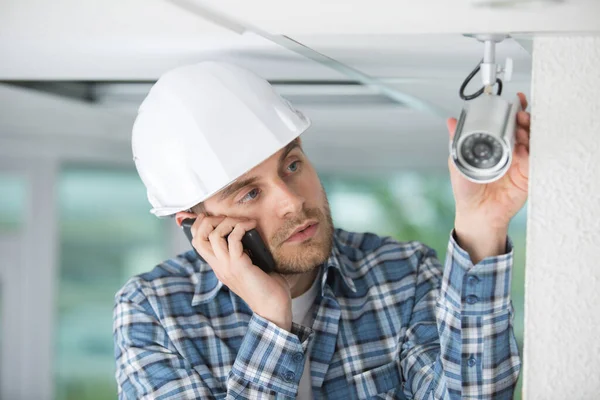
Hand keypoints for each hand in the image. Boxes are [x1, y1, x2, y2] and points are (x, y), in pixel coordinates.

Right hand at [190, 214, 292, 330]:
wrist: (273, 308)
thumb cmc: (267, 287)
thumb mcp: (250, 266)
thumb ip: (244, 253)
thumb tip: (251, 233)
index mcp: (219, 266)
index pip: (197, 242)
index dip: (200, 225)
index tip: (215, 216)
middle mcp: (219, 266)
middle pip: (198, 238)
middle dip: (209, 221)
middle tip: (228, 217)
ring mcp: (227, 266)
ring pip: (213, 236)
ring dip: (228, 222)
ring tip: (243, 221)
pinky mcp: (239, 266)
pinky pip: (232, 240)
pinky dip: (240, 228)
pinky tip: (251, 226)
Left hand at [447, 93, 530, 260]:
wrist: (477, 213)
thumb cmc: (468, 190)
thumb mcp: (458, 162)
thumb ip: (457, 141)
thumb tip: (451, 121)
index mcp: (495, 146)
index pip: (508, 124)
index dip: (514, 111)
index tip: (516, 101)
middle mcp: (510, 152)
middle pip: (524, 129)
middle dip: (524, 118)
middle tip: (518, 114)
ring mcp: (521, 163)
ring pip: (532, 141)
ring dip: (529, 131)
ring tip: (521, 128)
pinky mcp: (528, 176)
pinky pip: (536, 160)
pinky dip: (533, 151)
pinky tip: (526, 148)